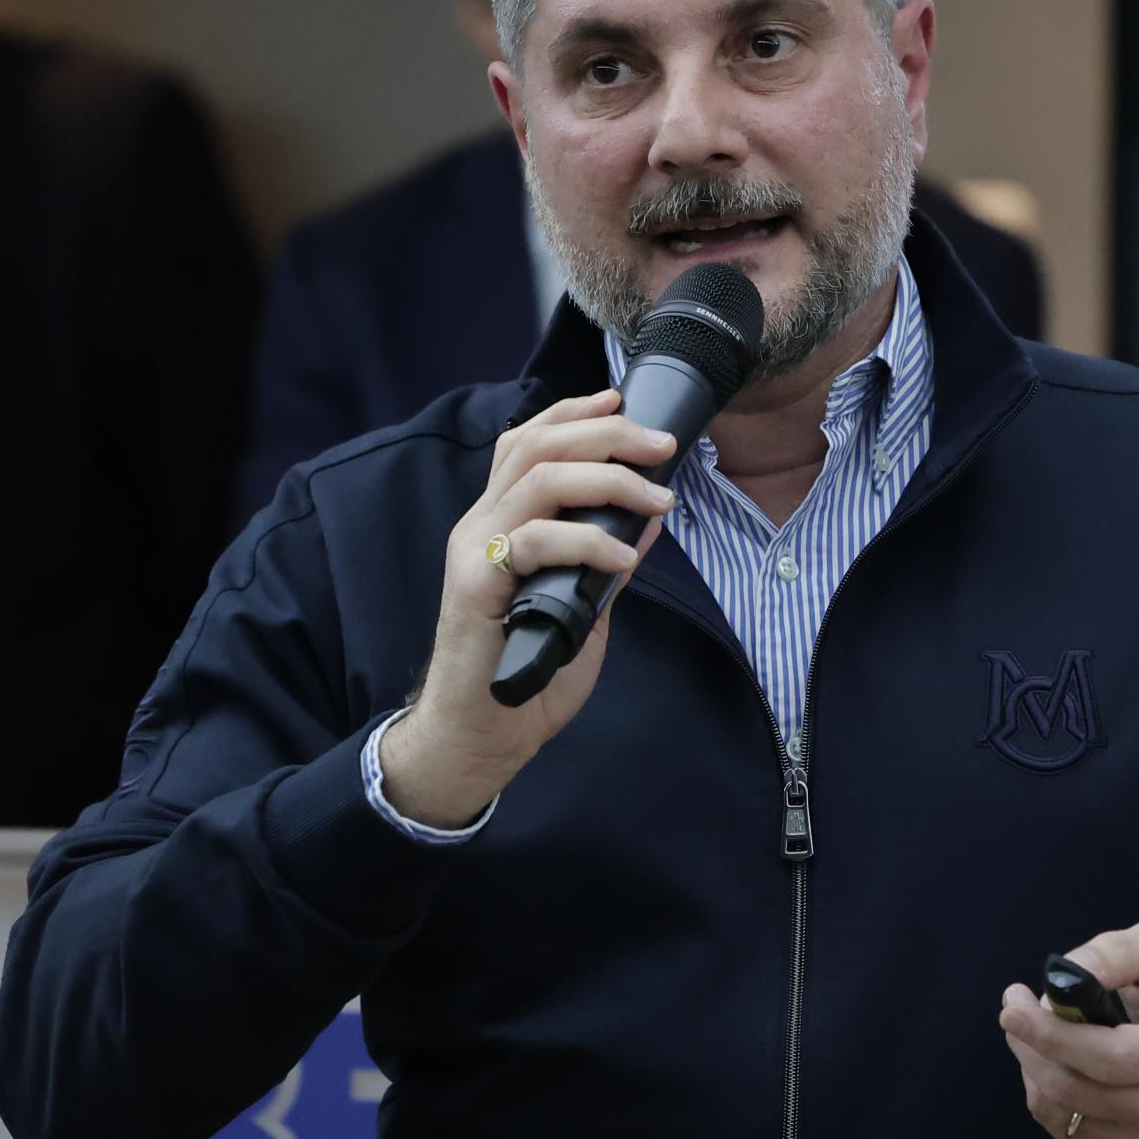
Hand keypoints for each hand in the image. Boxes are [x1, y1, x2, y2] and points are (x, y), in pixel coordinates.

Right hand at [381, 388, 674, 826]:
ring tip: (657, 498)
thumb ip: (605, 562)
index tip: (624, 403)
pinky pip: (536, 539)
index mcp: (502, 522)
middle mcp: (482, 524)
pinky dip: (588, 539)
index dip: (575, 413)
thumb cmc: (526, 672)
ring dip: (609, 478)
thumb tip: (646, 523)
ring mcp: (475, 551)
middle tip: (663, 446)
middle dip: (608, 434)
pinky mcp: (476, 584)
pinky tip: (621, 556)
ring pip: (539, 479)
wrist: (481, 736)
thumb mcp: (582, 606)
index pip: (530, 441)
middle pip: (539, 444)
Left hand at [997, 919, 1138, 1138]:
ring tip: (1040, 1034)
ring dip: (1034, 1070)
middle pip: (1077, 1089)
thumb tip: (1064, 975)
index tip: (1012, 1006)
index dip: (1052, 1035)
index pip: (1108, 1057)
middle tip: (1017, 1010)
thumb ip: (1117, 952)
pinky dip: (1048, 1097)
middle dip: (1032, 1047)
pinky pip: (1068, 1135)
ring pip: (1063, 1115)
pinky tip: (1059, 1065)